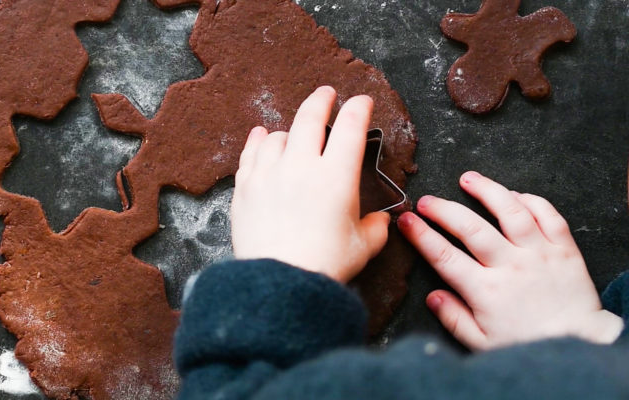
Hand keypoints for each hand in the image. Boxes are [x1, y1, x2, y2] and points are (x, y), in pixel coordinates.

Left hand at [231, 86, 389, 282]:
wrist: (280, 283)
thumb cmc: (324, 265)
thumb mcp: (363, 247)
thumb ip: (377, 227)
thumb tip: (383, 221)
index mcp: (336, 177)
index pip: (351, 128)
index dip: (359, 108)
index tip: (362, 102)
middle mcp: (301, 167)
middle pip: (310, 118)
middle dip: (321, 100)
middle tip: (326, 94)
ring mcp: (269, 174)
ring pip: (278, 136)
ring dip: (290, 131)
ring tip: (294, 134)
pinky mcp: (246, 188)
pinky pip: (250, 154)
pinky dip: (258, 141)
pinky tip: (260, 136)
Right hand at [398, 171, 622, 350]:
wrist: (580, 345)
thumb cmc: (530, 346)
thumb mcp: (483, 344)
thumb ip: (454, 319)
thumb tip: (432, 297)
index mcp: (486, 291)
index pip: (444, 256)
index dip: (421, 235)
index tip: (406, 221)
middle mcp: (511, 266)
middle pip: (471, 227)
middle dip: (443, 209)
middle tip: (426, 200)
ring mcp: (540, 254)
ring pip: (510, 211)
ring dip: (487, 191)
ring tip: (468, 178)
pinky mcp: (565, 249)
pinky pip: (548, 214)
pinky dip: (530, 200)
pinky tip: (514, 195)